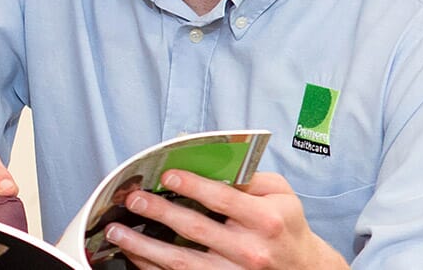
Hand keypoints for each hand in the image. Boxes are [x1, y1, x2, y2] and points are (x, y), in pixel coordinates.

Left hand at [105, 171, 347, 269]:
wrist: (304, 269)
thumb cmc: (286, 227)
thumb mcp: (281, 195)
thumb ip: (250, 178)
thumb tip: (209, 163)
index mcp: (265, 221)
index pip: (223, 200)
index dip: (192, 185)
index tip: (166, 174)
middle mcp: (250, 251)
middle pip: (196, 230)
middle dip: (159, 212)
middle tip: (133, 199)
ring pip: (182, 263)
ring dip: (144, 246)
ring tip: (118, 231)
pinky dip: (152, 267)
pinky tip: (133, 253)